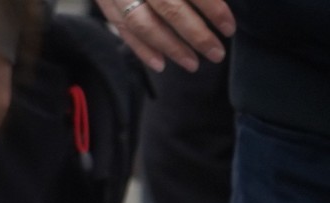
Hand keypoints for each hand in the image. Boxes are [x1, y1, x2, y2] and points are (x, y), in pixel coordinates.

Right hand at [96, 0, 230, 71]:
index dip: (213, 9)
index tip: (229, 27)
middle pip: (170, 9)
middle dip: (195, 35)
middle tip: (216, 53)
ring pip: (144, 24)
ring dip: (170, 48)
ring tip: (192, 64)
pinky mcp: (105, 1)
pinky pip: (122, 28)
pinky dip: (140, 48)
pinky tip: (159, 64)